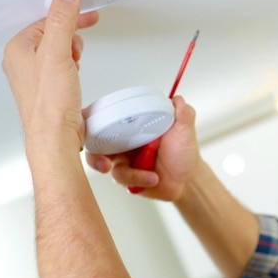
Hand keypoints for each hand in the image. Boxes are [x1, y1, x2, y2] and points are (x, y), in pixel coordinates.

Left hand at [2, 0, 98, 157]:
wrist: (55, 135)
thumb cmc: (50, 102)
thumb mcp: (58, 52)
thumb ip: (63, 20)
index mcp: (18, 48)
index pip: (46, 20)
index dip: (69, 15)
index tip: (86, 13)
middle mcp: (22, 62)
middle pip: (52, 34)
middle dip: (71, 37)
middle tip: (79, 45)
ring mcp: (34, 76)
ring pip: (57, 51)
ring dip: (72, 53)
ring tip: (75, 63)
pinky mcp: (47, 89)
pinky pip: (60, 68)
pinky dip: (71, 67)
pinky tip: (75, 76)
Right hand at [86, 95, 206, 201]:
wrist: (187, 179)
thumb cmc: (183, 152)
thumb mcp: (185, 130)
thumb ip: (183, 113)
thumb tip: (178, 98)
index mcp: (132, 125)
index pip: (105, 117)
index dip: (91, 120)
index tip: (90, 125)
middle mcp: (122, 140)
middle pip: (94, 143)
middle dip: (94, 155)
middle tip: (105, 163)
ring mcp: (122, 159)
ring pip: (106, 165)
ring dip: (129, 173)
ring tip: (152, 176)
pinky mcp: (124, 177)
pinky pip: (120, 179)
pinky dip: (138, 179)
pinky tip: (154, 178)